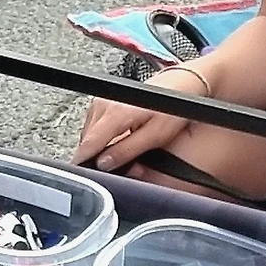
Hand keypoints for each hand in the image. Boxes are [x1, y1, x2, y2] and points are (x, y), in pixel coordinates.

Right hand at [73, 65, 209, 172]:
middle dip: (93, 157)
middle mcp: (105, 104)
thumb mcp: (154, 136)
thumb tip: (103, 164)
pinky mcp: (104, 102)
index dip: (85, 163)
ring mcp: (103, 101)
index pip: (90, 143)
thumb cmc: (172, 110)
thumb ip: (127, 150)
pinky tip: (115, 144)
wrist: (180, 87)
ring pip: (89, 134)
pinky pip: (94, 126)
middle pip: (87, 140)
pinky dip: (100, 138)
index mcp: (116, 113)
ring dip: (97, 148)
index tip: (86, 178)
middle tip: (108, 171)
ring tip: (115, 157)